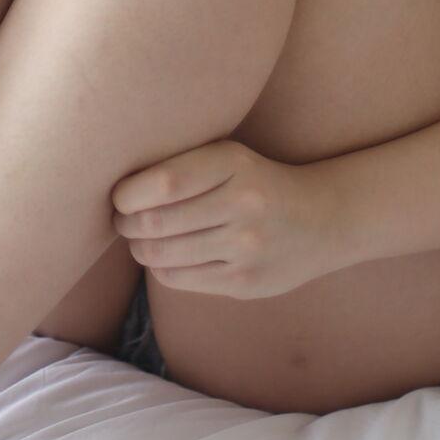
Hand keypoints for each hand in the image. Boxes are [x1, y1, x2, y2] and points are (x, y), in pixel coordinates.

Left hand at [111, 136, 346, 302]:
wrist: (322, 220)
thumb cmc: (256, 183)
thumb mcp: (228, 158)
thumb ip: (181, 167)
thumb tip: (116, 193)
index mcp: (233, 163)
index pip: (162, 183)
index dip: (127, 195)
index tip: (120, 197)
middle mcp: (243, 204)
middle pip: (155, 223)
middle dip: (126, 224)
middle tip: (121, 221)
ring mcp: (246, 247)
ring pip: (163, 255)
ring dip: (139, 248)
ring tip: (139, 239)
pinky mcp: (245, 282)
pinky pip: (179, 279)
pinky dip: (161, 268)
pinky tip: (165, 257)